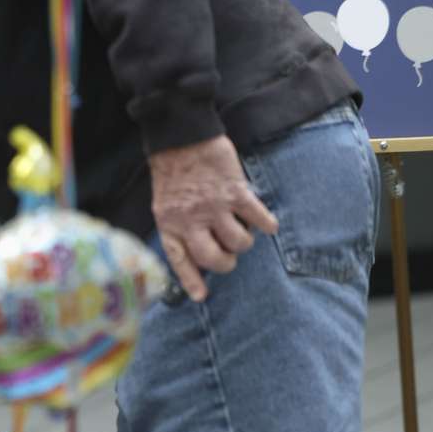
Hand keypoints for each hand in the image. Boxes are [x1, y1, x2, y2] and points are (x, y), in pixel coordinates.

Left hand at [148, 135, 277, 301]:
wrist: (180, 134)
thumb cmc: (172, 169)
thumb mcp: (164, 201)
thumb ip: (177, 225)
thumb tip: (194, 250)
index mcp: (170, 222)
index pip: (180, 260)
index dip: (191, 280)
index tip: (201, 297)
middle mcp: (190, 219)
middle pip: (214, 259)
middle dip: (226, 263)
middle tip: (229, 254)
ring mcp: (213, 206)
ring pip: (238, 243)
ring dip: (245, 241)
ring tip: (243, 231)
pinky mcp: (234, 191)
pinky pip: (257, 218)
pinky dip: (266, 224)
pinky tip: (268, 224)